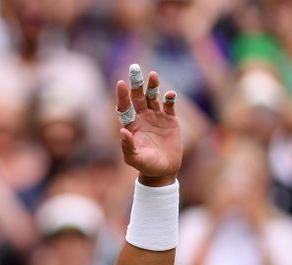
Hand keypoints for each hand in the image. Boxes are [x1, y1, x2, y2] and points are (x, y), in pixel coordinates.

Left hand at [116, 69, 181, 185]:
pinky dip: (170, 99)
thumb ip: (128, 146)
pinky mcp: (170, 120)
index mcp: (131, 125)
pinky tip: (170, 95)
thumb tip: (123, 131)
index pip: (125, 107)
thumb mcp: (134, 158)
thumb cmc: (145, 165)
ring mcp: (156, 117)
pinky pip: (169, 105)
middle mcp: (142, 117)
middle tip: (134, 68)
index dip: (122, 95)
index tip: (120, 83)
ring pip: (153, 97)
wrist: (163, 170)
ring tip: (153, 75)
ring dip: (153, 86)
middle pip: (138, 97)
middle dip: (136, 83)